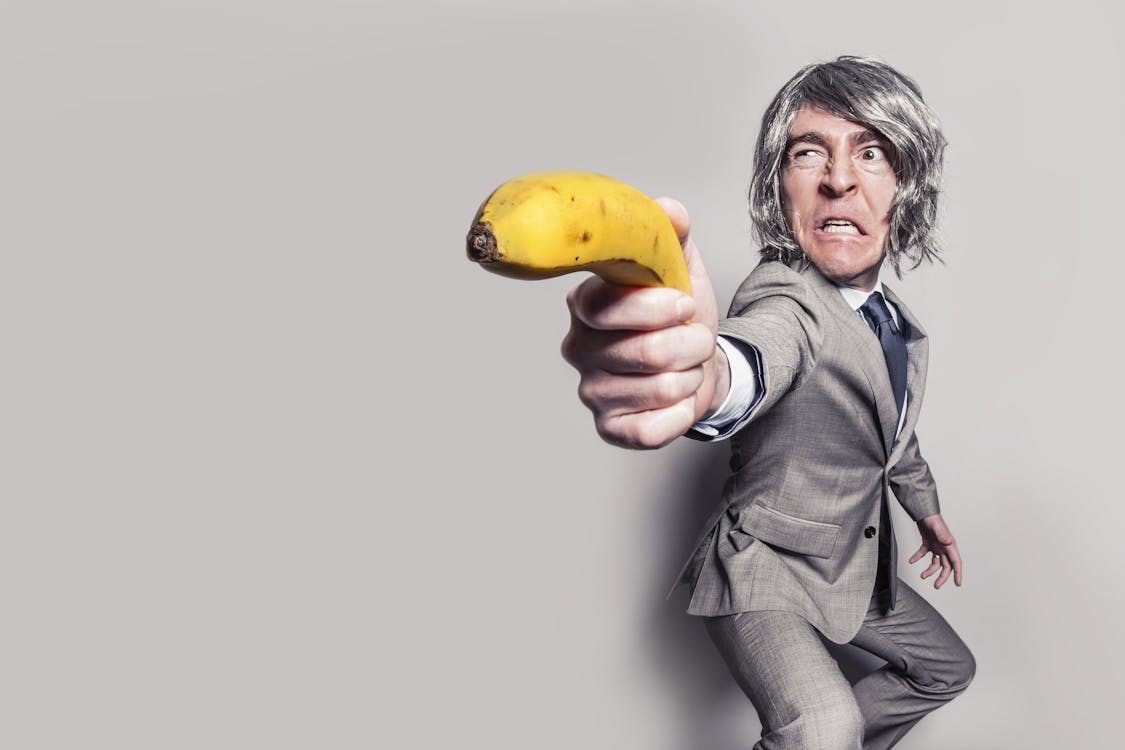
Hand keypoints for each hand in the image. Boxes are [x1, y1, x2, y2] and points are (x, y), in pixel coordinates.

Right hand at [560, 198, 722, 448]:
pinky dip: (679, 414)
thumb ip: (670, 232)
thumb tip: (666, 209)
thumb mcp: (680, 265)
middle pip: (647, 351)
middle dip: (691, 344)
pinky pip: (652, 430)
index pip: (607, 307)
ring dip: (691, 376)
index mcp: (585, 302)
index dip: (656, 308)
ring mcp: (590, 391)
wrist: (699, 363)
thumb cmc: (680, 314)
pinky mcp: (609, 428)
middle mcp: (577, 347)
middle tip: (694, 338)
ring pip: (660, 388)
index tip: (685, 304)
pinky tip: (676, 399)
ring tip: (684, 365)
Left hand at [909, 513, 962, 588]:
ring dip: (930, 570)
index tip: (958, 583)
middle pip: (946, 566)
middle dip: (942, 577)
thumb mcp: (938, 529)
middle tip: (936, 586)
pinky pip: (923, 553)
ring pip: (935, 562)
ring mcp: (936, 545)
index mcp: (950, 546)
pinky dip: (918, 557)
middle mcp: (944, 547)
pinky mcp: (928, 542)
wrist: (923, 512)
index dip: (958, 574)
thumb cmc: (933, 519)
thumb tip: (948, 543)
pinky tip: (911, 560)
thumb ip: (943, 536)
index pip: (956, 563)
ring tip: (922, 576)